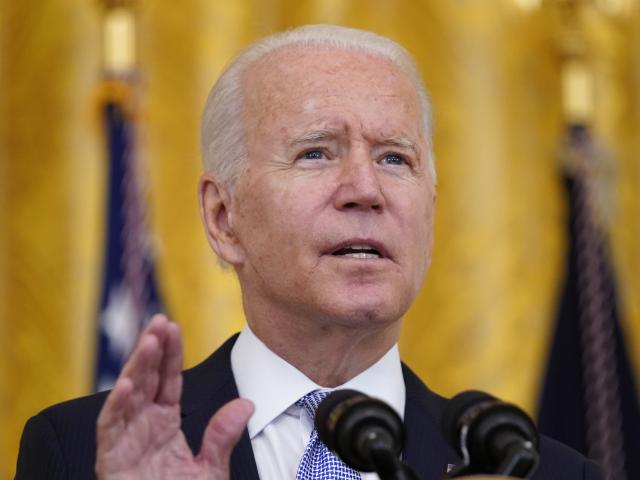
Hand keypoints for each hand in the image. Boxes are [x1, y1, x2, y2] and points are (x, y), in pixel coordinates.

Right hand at [95, 314, 253, 478]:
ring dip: (136, 367)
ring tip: (149, 342)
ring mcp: (125, 441)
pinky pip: (110, 429)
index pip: (167, 380)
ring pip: (127, 396)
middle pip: (146, 380)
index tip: (173, 327)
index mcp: (164, 424)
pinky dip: (116, 406)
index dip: (170, 353)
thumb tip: (246, 404)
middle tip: (159, 322)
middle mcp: (142, 426)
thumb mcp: (209, 468)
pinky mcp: (111, 460)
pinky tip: (127, 384)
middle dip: (152, 350)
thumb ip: (223, 436)